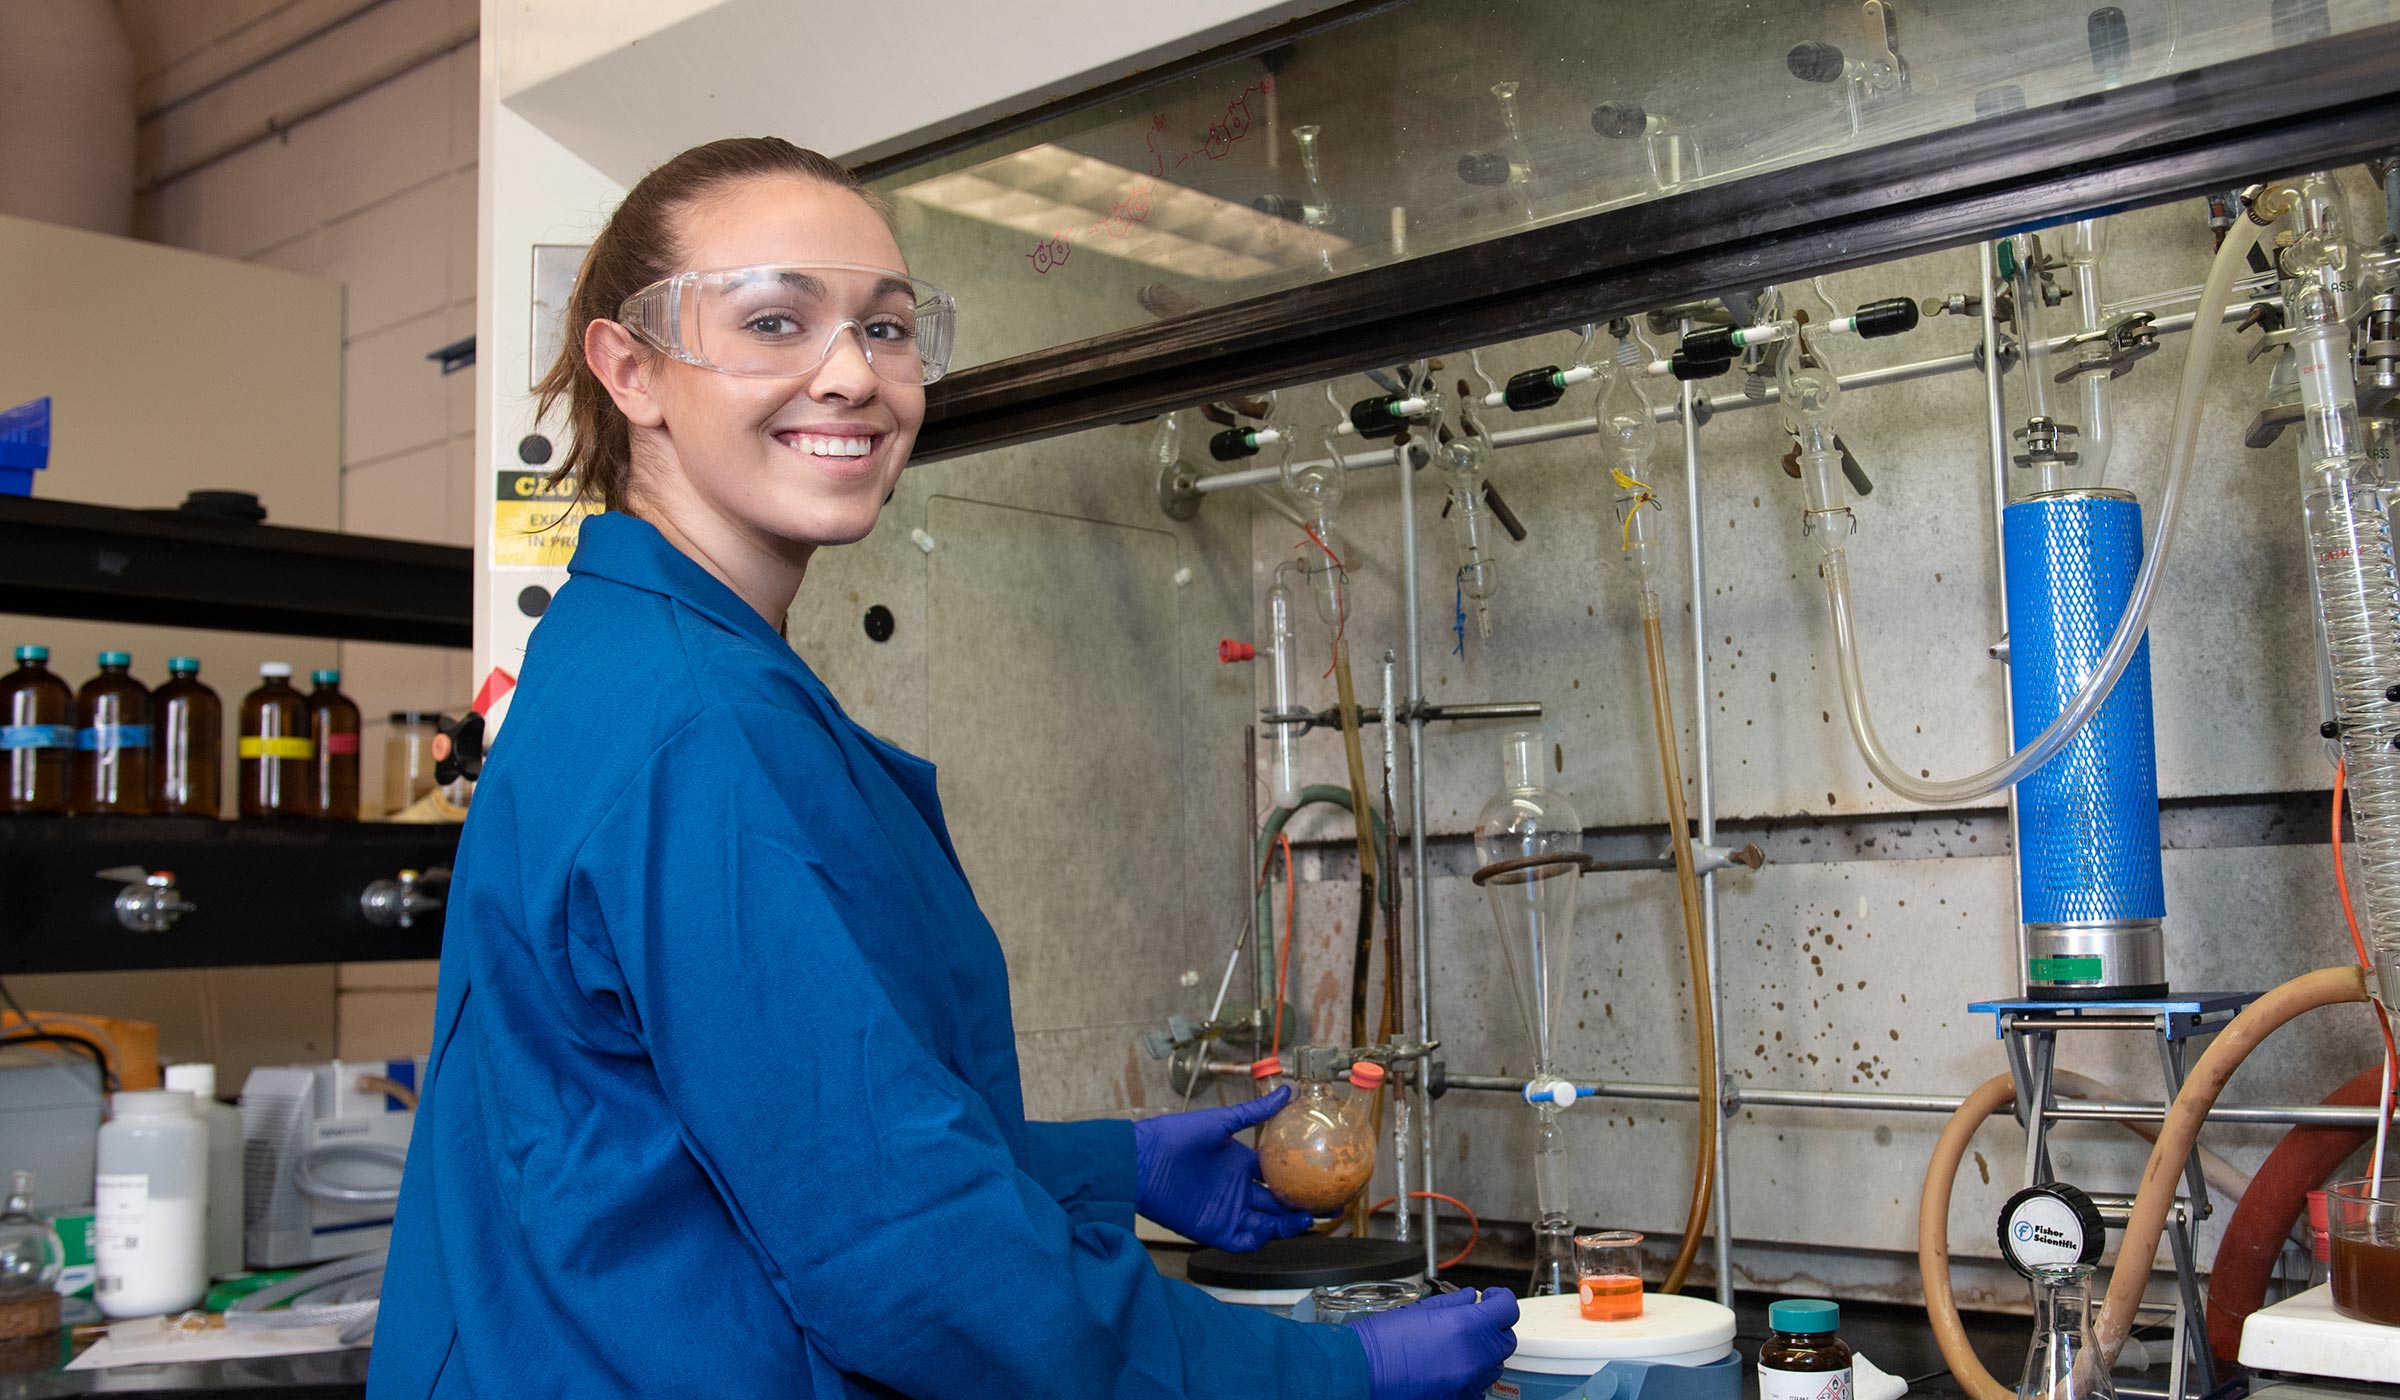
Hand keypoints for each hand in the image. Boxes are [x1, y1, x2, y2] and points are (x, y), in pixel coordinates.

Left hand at [1131, 1087, 1313, 1251]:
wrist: (1142, 1160)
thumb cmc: (1174, 1136)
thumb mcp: (1219, 1122)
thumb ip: (1253, 1112)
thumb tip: (1288, 1092)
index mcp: (1242, 1163)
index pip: (1279, 1176)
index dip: (1302, 1179)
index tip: (1326, 1179)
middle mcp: (1238, 1189)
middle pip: (1278, 1204)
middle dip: (1303, 1207)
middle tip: (1329, 1207)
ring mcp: (1227, 1210)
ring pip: (1266, 1224)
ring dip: (1285, 1226)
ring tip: (1306, 1220)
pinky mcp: (1213, 1228)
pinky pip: (1242, 1240)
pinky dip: (1257, 1239)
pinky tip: (1269, 1230)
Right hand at [1349, 1288, 1519, 1399]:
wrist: (1361, 1372)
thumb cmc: (1381, 1342)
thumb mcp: (1419, 1310)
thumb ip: (1452, 1303)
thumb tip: (1469, 1298)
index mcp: (1466, 1327)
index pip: (1507, 1309)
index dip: (1500, 1299)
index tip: (1491, 1298)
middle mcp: (1473, 1357)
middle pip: (1505, 1340)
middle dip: (1494, 1328)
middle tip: (1474, 1321)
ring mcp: (1468, 1383)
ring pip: (1493, 1366)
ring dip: (1483, 1354)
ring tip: (1457, 1347)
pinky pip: (1477, 1387)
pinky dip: (1470, 1377)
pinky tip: (1448, 1368)